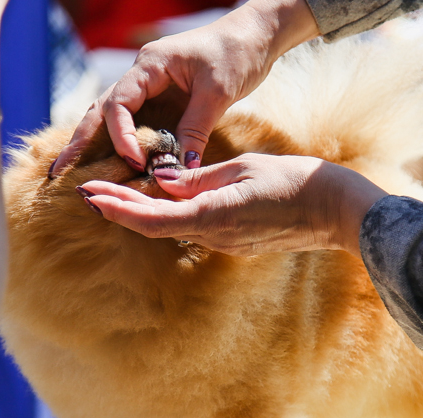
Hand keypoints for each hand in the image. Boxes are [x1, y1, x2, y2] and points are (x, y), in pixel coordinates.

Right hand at [49, 0, 319, 176]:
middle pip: (100, 111)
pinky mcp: (160, 100)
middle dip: (80, 142)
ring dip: (92, 144)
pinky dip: (118, 144)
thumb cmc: (236, 54)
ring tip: (70, 172)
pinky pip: (132, 124)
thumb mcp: (217, 92)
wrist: (253, 35)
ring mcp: (148, 88)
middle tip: (59, 172)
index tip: (134, 161)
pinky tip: (107, 166)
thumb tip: (179, 169)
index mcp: (149, 66)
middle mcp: (141, 76)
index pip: (119, 104)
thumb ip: (196, 129)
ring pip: (110, 118)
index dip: (121, 136)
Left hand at [80, 153, 387, 257]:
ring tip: (111, 193)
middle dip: (120, 209)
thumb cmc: (293, 181)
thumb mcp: (242, 169)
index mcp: (213, 217)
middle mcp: (214, 237)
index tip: (90, 197)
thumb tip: (162, 183)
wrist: (335, 212)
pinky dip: (169, 215)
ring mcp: (225, 243)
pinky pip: (193, 228)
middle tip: (88, 192)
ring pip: (172, 227)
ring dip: (141, 212)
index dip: (118, 210)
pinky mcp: (235, 242)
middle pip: (155, 225)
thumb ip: (199, 178)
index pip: (153, 219)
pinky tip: (157, 202)